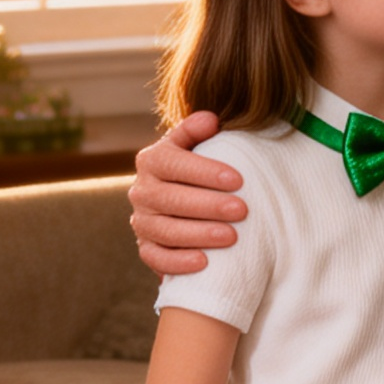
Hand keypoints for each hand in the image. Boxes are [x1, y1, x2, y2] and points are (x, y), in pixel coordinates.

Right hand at [128, 111, 246, 276]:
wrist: (182, 197)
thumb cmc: (197, 169)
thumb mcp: (195, 145)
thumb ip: (198, 130)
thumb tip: (211, 120)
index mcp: (152, 160)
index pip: (175, 164)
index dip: (205, 172)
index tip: (238, 180)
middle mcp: (141, 191)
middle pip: (171, 200)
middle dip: (209, 205)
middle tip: (242, 210)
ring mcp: (141, 222)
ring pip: (166, 231)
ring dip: (199, 235)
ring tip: (231, 236)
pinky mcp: (146, 248)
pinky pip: (157, 258)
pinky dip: (178, 262)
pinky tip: (204, 263)